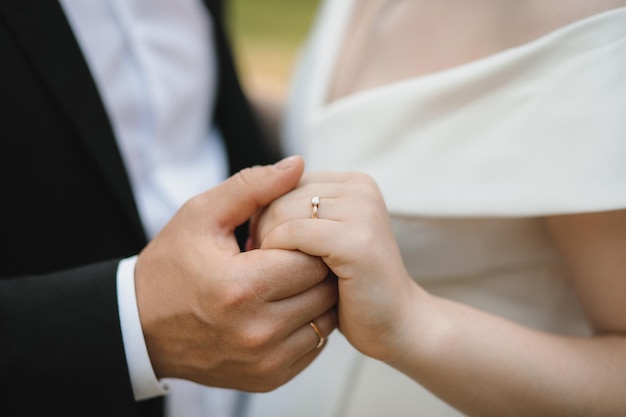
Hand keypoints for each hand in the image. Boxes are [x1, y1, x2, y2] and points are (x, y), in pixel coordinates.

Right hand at [134, 156, 337, 391]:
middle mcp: (257, 332)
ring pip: (326, 319)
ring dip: (316, 295)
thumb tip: (298, 164)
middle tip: (295, 254)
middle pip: (323, 290)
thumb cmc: (172, 265)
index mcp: (240, 287)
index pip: (310, 259)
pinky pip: (315, 345)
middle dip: (315, 266)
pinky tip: (285, 306)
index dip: (307, 241)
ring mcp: (265, 361)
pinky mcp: (268, 378)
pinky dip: (308, 323)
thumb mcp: (202, 215)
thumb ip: (252, 186)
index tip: (291, 235)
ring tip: (290, 279)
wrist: (142, 326)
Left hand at [253, 171, 420, 361]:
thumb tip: (251, 197)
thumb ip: (299, 211)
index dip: (264, 212)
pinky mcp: (357, 240)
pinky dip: (278, 254)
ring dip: (268, 243)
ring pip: (283, 210)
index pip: (286, 181)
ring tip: (271, 272)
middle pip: (281, 193)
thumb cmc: (350, 286)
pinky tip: (280, 278)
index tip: (260, 246)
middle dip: (262, 228)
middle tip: (260, 263)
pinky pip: (294, 232)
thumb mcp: (323, 238)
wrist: (395, 323)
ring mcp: (362, 211)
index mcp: (354, 183)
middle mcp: (361, 189)